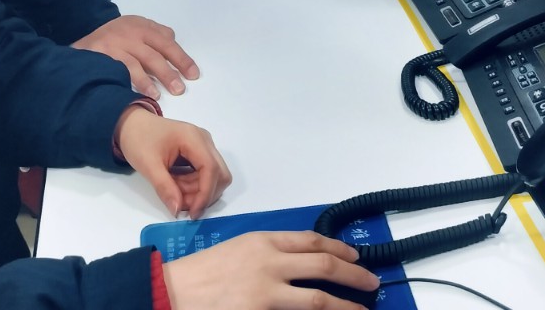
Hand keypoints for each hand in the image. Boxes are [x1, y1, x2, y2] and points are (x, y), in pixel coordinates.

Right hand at [73, 14, 200, 95]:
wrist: (82, 43)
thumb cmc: (114, 37)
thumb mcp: (134, 28)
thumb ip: (154, 34)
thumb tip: (174, 43)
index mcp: (141, 26)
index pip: (166, 42)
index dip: (181, 58)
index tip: (193, 74)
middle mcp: (129, 34)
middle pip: (153, 54)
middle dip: (168, 72)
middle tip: (180, 89)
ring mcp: (114, 46)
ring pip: (135, 64)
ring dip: (148, 81)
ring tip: (158, 95)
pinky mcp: (101, 57)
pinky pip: (117, 72)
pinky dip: (127, 83)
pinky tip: (134, 94)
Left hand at [116, 107, 230, 217]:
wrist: (132, 125)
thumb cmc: (138, 140)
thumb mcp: (147, 165)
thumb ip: (164, 188)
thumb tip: (177, 210)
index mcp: (193, 138)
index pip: (211, 169)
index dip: (205, 194)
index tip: (192, 214)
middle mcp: (204, 140)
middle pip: (219, 174)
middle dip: (203, 194)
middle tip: (180, 202)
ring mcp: (204, 146)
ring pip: (214, 177)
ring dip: (197, 191)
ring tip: (173, 190)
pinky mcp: (199, 152)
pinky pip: (206, 174)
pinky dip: (194, 185)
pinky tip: (176, 184)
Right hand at [162, 232, 377, 309]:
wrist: (172, 292)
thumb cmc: (202, 272)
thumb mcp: (238, 249)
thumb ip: (268, 254)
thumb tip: (299, 264)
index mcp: (263, 241)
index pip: (312, 241)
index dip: (339, 249)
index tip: (355, 256)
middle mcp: (270, 263)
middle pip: (324, 267)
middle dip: (354, 275)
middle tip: (371, 283)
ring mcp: (266, 293)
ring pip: (318, 300)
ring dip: (345, 306)